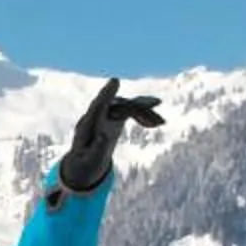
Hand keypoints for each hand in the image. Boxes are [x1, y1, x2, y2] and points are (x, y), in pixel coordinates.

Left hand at [57, 78, 164, 194]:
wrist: (85, 163)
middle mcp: (96, 116)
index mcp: (87, 126)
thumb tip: (104, 136)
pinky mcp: (115, 117)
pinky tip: (157, 122)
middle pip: (117, 105)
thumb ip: (96, 149)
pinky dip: (144, 114)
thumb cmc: (86, 164)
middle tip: (156, 103)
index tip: (115, 81)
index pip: (96, 106)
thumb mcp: (90, 161)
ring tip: (160, 122)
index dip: (106, 94)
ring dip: (144, 112)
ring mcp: (106, 115)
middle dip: (135, 105)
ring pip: (127, 107)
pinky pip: (131, 111)